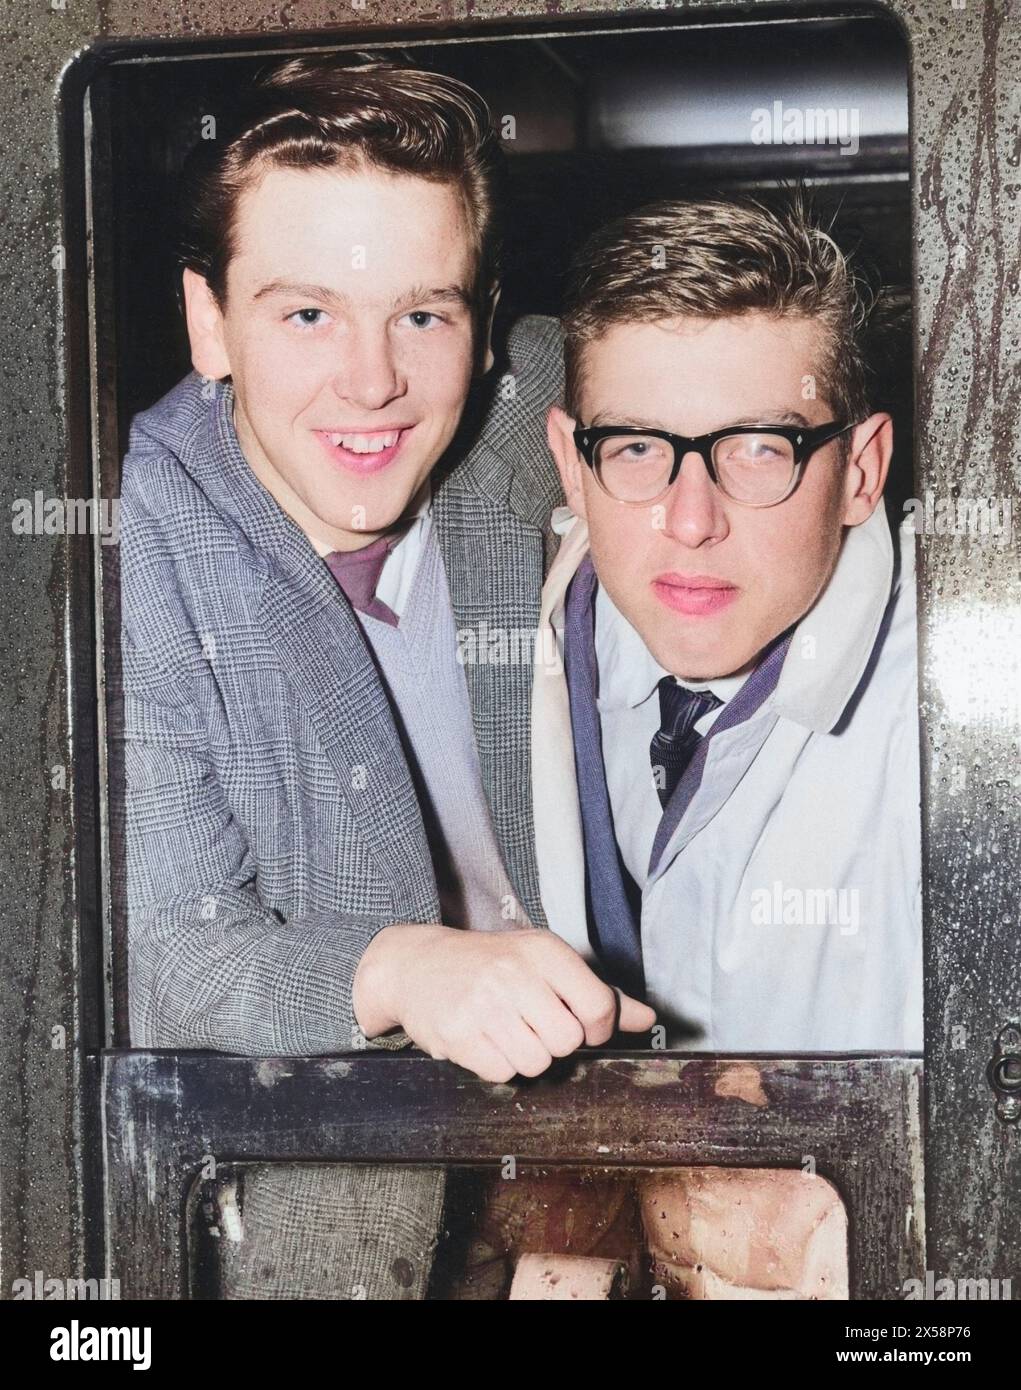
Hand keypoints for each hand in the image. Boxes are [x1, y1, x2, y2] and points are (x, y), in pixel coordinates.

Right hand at [353, 924, 655, 1082]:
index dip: (596, 1028)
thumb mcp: (544, 963)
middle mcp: (515, 972)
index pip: (598, 1007)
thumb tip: (647, 1018)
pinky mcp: (459, 1033)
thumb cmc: (490, 964)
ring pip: (537, 1063)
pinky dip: (497, 1065)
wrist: (416, 964)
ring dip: (526, 1057)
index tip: (580, 1024)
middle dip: (555, 1043)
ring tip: (506, 1032)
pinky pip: (502, 1073)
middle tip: (532, 1025)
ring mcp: (484, 1003)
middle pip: (568, 1041)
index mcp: (544, 951)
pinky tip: (485, 1041)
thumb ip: (597, 992)